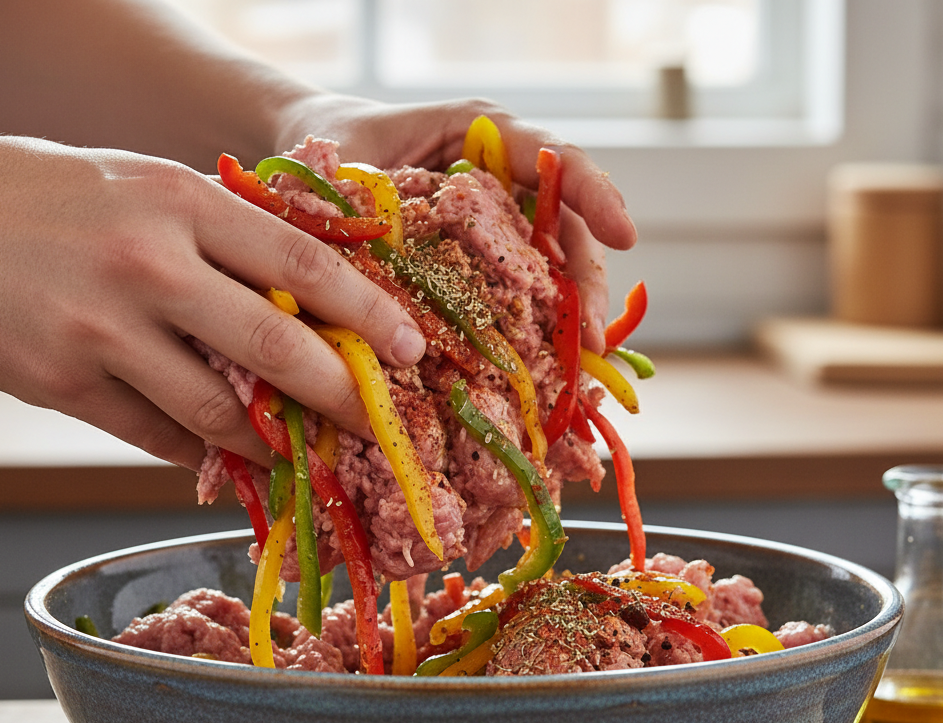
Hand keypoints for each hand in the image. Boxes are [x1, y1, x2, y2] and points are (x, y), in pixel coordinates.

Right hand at [0, 137, 427, 470]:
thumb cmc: (59, 199)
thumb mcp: (151, 188)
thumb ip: (228, 239)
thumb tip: (315, 303)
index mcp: (181, 200)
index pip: (302, 263)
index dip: (367, 313)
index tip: (410, 350)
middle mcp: (149, 264)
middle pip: (277, 349)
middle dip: (343, 397)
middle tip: (381, 425)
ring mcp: (103, 330)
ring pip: (220, 412)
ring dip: (274, 443)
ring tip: (308, 453)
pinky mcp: (65, 384)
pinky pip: (160, 438)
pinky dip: (206, 454)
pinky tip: (232, 457)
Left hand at [277, 94, 638, 353]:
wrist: (318, 156)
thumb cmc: (335, 143)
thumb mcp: (344, 158)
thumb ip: (365, 195)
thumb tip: (375, 263)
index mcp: (481, 134)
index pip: (553, 157)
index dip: (594, 194)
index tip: (624, 234)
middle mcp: (503, 179)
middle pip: (567, 227)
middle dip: (586, 284)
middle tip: (591, 338)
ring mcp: (500, 224)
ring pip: (555, 269)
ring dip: (570, 318)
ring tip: (579, 366)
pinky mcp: (488, 263)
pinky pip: (523, 295)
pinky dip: (538, 332)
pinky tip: (544, 370)